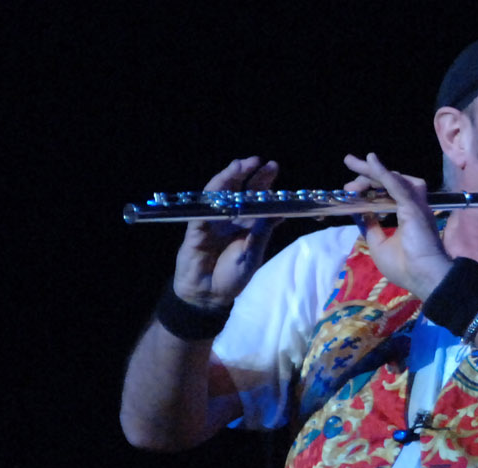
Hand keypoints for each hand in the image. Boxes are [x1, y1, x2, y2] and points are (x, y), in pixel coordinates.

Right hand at [173, 157, 279, 307]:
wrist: (209, 295)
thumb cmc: (233, 277)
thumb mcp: (253, 254)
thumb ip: (262, 233)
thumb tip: (280, 213)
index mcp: (246, 223)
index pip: (255, 197)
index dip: (263, 182)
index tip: (273, 167)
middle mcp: (230, 218)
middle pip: (239, 190)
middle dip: (248, 174)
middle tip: (260, 161)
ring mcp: (212, 221)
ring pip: (219, 194)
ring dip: (229, 178)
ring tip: (240, 165)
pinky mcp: (197, 228)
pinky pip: (204, 209)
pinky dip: (212, 197)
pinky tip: (221, 186)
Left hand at [343, 152, 451, 297]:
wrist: (423, 277)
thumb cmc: (405, 267)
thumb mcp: (378, 244)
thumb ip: (370, 226)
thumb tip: (361, 213)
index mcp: (406, 215)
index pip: (387, 192)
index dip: (368, 187)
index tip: (349, 190)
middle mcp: (412, 206)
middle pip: (390, 180)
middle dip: (367, 172)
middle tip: (349, 164)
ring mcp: (414, 205)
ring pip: (393, 178)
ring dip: (372, 172)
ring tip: (354, 166)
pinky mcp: (413, 206)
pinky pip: (396, 184)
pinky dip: (383, 173)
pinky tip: (371, 162)